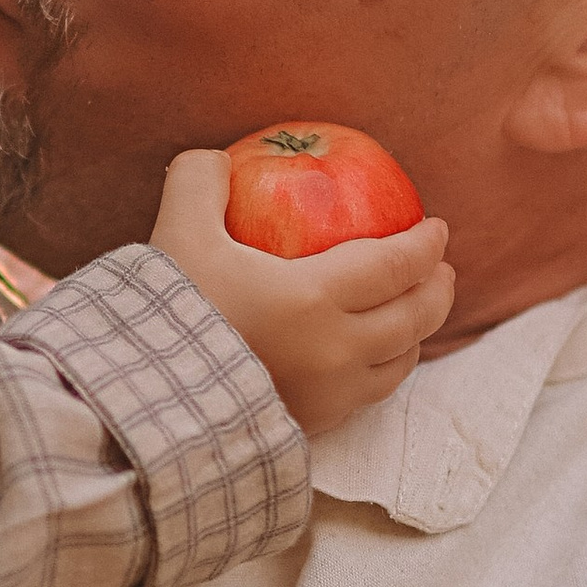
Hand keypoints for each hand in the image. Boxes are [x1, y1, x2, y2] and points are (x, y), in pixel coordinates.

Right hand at [151, 150, 452, 435]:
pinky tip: (370, 357)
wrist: (147, 406)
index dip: (426, 244)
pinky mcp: (314, 426)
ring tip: (412, 313)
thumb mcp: (176, 234)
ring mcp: (330, 396)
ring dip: (415, 333)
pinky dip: (381, 369)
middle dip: (437, 289)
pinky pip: (367, 397)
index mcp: (314, 298)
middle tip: (439, 268)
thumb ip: (200, 182)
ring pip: (398, 363)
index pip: (396, 265)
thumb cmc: (165, 316)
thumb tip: (220, 159)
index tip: (435, 228)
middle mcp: (336, 351)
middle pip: (414, 318)